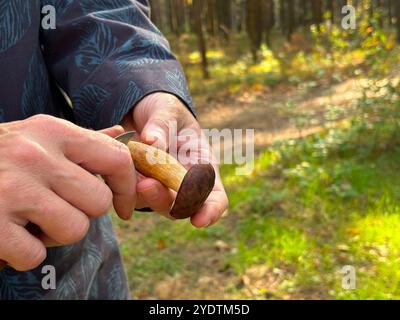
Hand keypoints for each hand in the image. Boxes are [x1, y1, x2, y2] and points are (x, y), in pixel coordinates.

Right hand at [0, 115, 135, 269]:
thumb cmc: (2, 154)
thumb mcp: (41, 136)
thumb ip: (84, 140)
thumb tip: (122, 136)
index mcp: (54, 131)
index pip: (117, 159)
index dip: (128, 187)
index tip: (123, 205)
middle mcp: (35, 155)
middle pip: (97, 203)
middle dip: (82, 211)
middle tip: (57, 206)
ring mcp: (11, 189)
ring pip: (74, 230)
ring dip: (55, 233)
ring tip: (31, 218)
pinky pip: (35, 254)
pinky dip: (24, 252)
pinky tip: (8, 233)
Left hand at [121, 92, 227, 227]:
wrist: (137, 110)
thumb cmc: (164, 110)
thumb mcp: (167, 110)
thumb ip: (162, 126)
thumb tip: (152, 143)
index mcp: (201, 166)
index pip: (215, 197)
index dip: (211, 211)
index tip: (199, 221)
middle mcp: (182, 183)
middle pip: (180, 207)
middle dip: (165, 201)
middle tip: (147, 185)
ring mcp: (158, 187)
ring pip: (154, 204)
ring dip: (142, 196)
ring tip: (131, 176)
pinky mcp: (134, 186)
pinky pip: (129, 192)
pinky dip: (123, 183)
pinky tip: (116, 164)